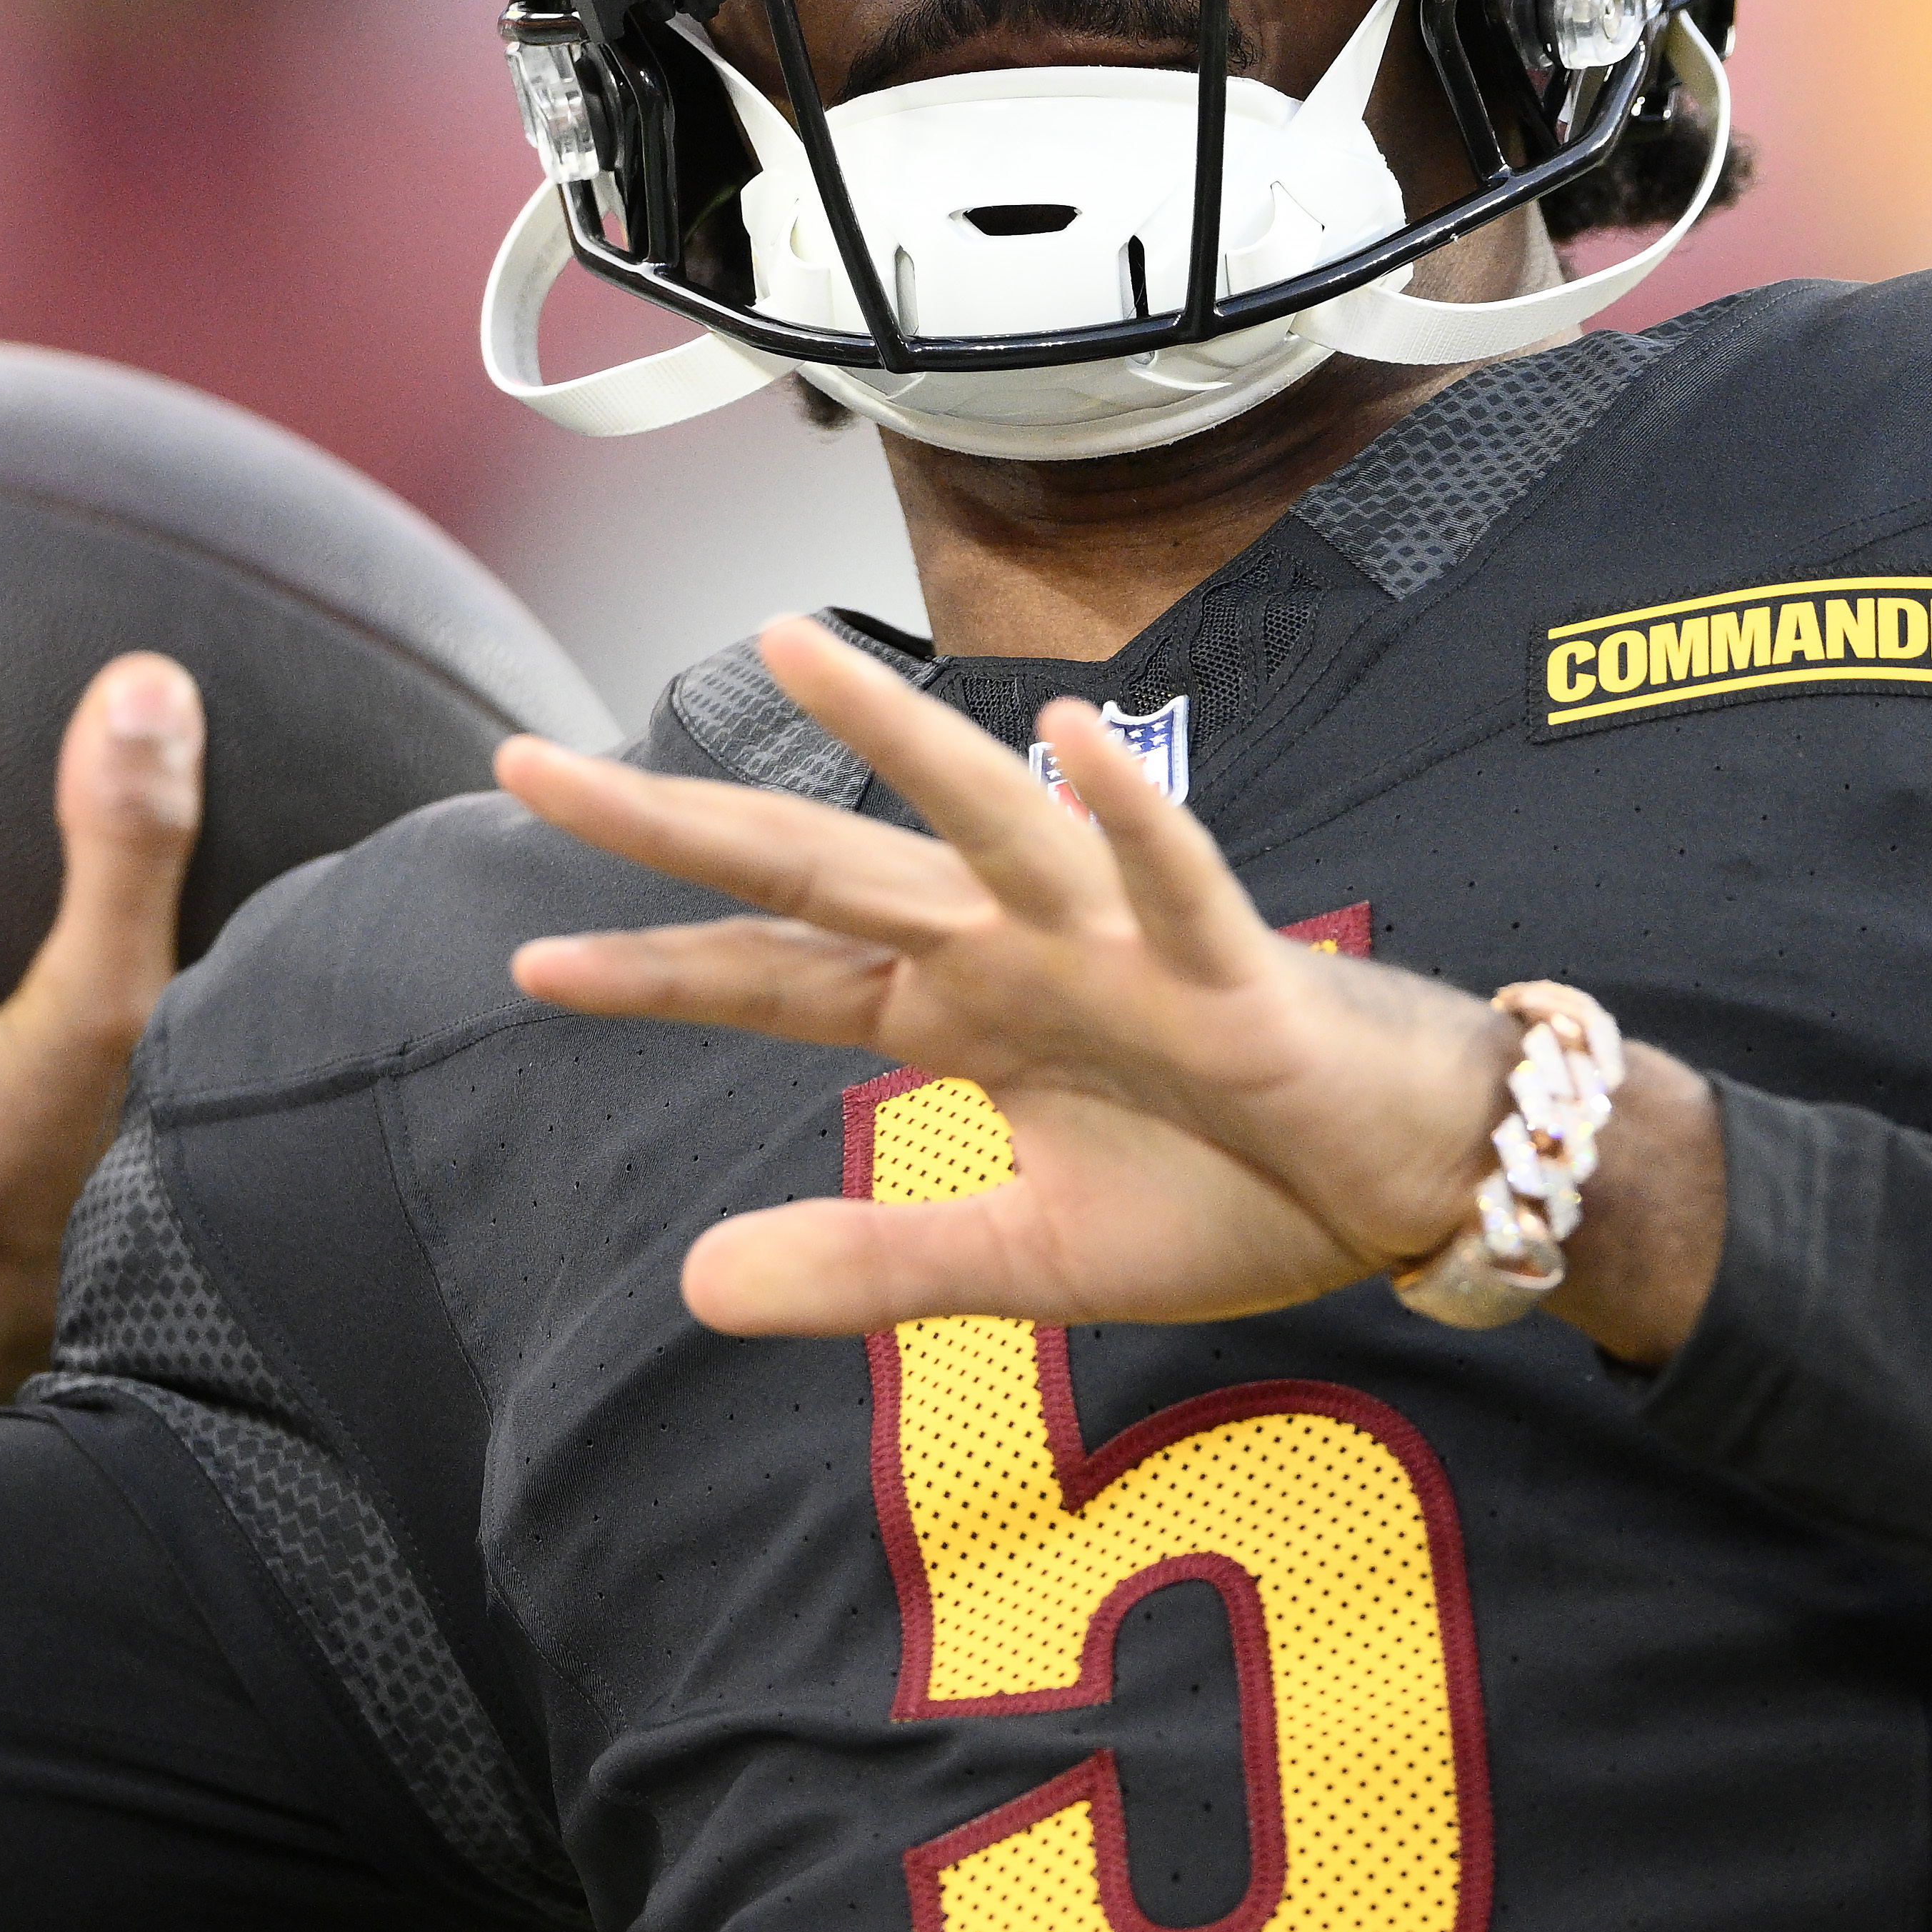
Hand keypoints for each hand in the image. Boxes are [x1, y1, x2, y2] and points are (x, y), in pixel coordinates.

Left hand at [499, 617, 1539, 1340]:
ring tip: (783, 643)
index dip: (658, 971)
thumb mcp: (1025, 1264)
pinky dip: (1128, 821)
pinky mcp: (1231, 971)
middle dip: (677, 821)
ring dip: (891, 734)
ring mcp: (1119, 944)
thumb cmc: (1234, 1187)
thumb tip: (694, 1288)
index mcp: (966, 1009)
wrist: (1407, 1180)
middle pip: (821, 868)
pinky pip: (1176, 880)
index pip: (778, 978)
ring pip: (985, 822)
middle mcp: (1017, 948)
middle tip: (523, 766)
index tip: (527, 961)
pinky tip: (1068, 744)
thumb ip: (871, 1267)